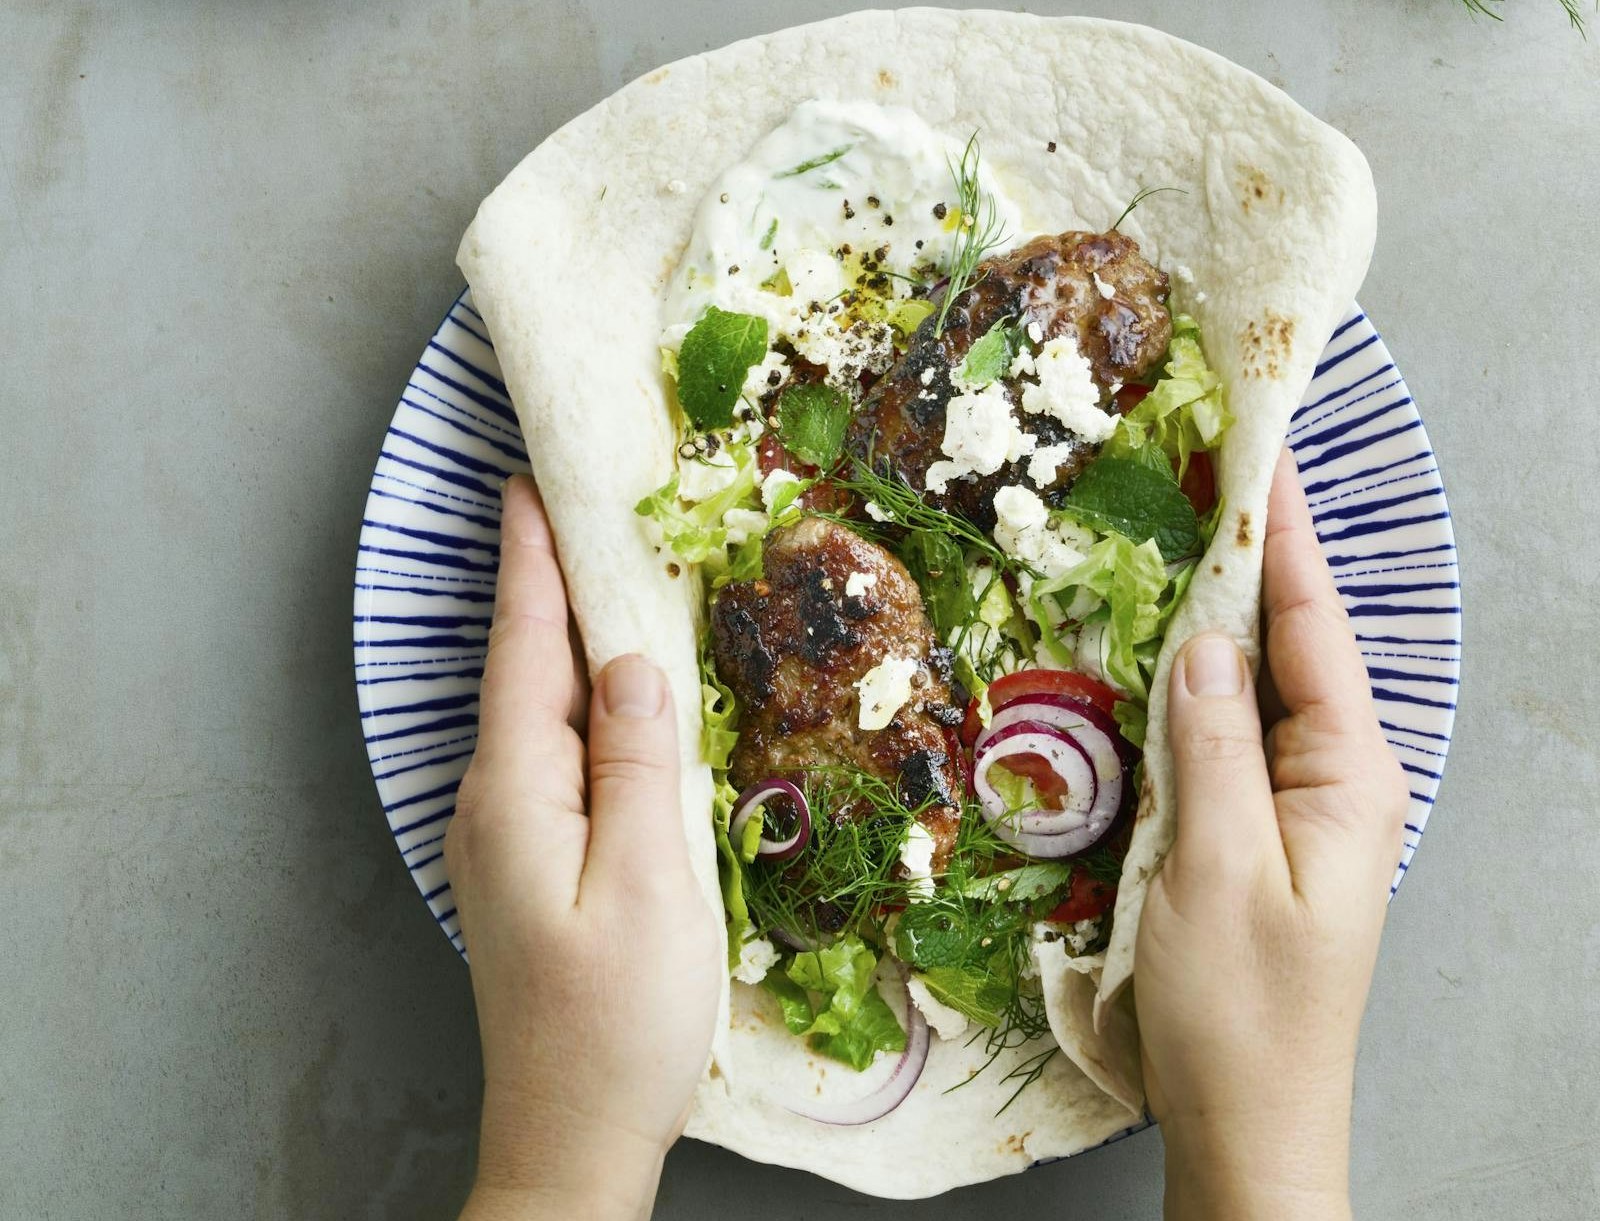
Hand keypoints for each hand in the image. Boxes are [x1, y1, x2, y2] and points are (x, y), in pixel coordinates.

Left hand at [445, 476, 720, 1220]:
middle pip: (523, 669)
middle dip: (544, 582)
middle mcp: (494, 802)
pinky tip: (609, 692)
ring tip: (595, 572)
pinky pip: (553, 753)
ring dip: (563, 638)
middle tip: (569, 503)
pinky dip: (579, 701)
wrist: (572, 1138)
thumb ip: (641, 764)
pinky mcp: (530, 863)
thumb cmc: (619, 1025)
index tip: (527, 481)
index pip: (525, 649)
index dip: (532, 561)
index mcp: (518, 793)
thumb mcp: (650, 885)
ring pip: (537, 710)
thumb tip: (634, 663)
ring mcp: (505, 836)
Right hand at [1134, 452, 1407, 1220]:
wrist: (1247, 1124)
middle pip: (1286, 645)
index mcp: (1346, 778)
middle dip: (1248, 557)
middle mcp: (1329, 780)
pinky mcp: (1250, 834)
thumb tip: (1204, 642)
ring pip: (1248, 689)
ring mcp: (1290, 808)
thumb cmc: (1240, 1014)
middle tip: (1199, 471)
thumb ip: (1210, 748)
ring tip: (1173, 536)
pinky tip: (1153, 654)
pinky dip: (1187, 688)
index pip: (1311, 628)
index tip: (1258, 452)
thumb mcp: (1217, 873)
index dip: (1282, 536)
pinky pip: (1220, 739)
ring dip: (1213, 617)